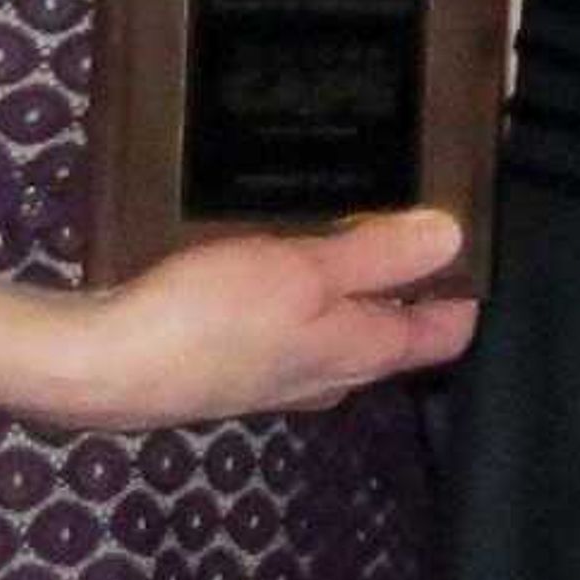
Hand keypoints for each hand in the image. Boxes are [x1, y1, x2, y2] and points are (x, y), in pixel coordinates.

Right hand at [59, 210, 478, 427]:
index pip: (442, 334)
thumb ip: (378, 256)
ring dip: (348, 279)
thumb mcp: (303, 272)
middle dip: (408, 278)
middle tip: (415, 206)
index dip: (465, 287)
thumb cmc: (209, 319)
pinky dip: (296, 287)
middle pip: (390, 330)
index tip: (476, 231)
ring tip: (346, 212)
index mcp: (358, 355)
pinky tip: (273, 249)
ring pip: (336, 325)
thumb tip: (455, 239)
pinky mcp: (231, 360)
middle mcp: (326, 373)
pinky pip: (286, 320)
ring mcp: (276, 372)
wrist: (104, 367)